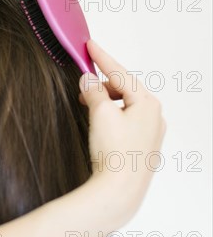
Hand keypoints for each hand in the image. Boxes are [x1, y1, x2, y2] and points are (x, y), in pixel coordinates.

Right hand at [78, 39, 166, 220]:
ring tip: (87, 104)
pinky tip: (99, 121)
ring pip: (125, 104)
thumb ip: (93, 90)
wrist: (119, 191)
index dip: (101, 58)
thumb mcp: (100, 113)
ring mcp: (150, 132)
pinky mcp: (142, 146)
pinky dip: (111, 114)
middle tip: (82, 83)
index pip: (120, 73)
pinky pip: (126, 119)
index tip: (89, 45)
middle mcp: (155, 116)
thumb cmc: (114, 153)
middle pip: (124, 88)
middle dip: (102, 83)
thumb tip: (88, 80)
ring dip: (105, 100)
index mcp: (148, 103)